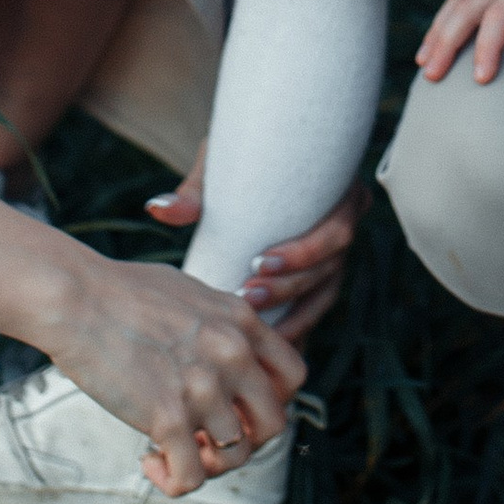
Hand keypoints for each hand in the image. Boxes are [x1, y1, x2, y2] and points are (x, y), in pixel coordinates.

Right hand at [39, 248, 306, 493]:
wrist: (75, 298)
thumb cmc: (121, 291)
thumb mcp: (192, 294)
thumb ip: (220, 323)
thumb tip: (229, 346)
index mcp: (242, 321)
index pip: (293, 377)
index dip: (270, 400)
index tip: (239, 406)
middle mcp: (233, 355)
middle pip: (274, 424)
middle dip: (245, 440)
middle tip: (209, 437)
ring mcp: (204, 387)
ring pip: (236, 456)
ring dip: (208, 463)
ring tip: (174, 451)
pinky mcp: (168, 417)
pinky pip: (191, 477)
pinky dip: (173, 481)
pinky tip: (149, 461)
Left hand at [145, 154, 369, 344]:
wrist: (263, 154)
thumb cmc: (243, 157)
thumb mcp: (222, 164)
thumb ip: (195, 189)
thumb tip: (158, 209)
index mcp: (339, 190)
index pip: (336, 229)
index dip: (304, 253)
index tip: (259, 262)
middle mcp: (345, 223)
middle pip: (330, 267)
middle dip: (289, 288)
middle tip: (247, 298)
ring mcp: (336, 254)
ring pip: (324, 294)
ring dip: (293, 314)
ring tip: (253, 323)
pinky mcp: (320, 277)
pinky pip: (314, 307)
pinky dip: (295, 327)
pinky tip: (270, 349)